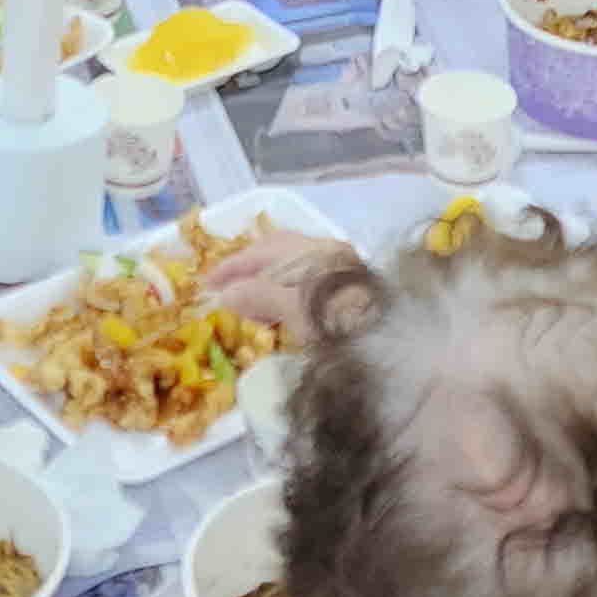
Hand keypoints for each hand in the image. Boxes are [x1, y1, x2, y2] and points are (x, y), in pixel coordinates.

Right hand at [206, 232, 364, 339]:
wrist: (391, 346)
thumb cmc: (341, 322)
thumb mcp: (293, 308)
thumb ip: (258, 295)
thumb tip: (226, 294)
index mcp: (314, 250)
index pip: (261, 251)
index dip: (230, 268)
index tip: (205, 285)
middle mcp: (328, 253)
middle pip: (276, 253)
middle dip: (247, 270)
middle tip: (224, 292)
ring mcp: (340, 272)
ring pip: (291, 269)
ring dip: (265, 283)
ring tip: (248, 308)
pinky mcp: (348, 293)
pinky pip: (304, 285)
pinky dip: (283, 295)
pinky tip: (278, 315)